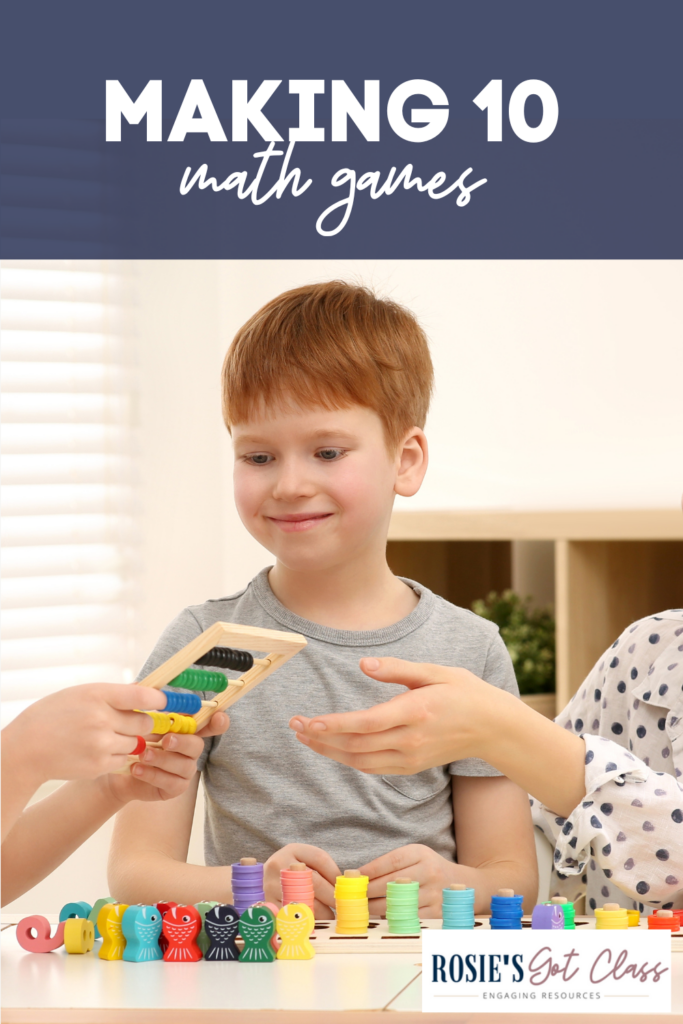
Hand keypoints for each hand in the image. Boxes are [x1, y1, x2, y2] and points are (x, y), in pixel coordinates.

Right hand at [6, 683, 187, 786]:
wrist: (26, 748)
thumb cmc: (54, 715)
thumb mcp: (81, 693)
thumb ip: (113, 694)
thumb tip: (147, 691)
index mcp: (97, 695)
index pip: (141, 694)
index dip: (159, 698)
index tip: (164, 701)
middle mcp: (102, 719)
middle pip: (145, 722)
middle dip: (141, 722)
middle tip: (130, 721)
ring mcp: (101, 744)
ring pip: (137, 743)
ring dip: (130, 740)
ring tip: (107, 736)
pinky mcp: (100, 765)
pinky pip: (124, 759)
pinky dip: (118, 755)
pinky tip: (98, 750)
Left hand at [106, 710, 229, 803]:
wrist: (114, 767)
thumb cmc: (131, 739)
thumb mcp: (135, 719)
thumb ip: (145, 704)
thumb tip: (149, 689)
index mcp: (185, 730)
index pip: (209, 724)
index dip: (218, 722)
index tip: (218, 716)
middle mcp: (189, 750)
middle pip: (197, 745)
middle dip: (182, 742)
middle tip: (165, 740)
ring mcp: (184, 770)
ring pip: (185, 766)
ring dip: (163, 759)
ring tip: (143, 755)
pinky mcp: (175, 788)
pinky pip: (171, 783)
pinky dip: (153, 775)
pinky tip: (137, 769)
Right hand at [263, 843, 339, 918]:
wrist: (271, 879)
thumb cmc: (296, 871)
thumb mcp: (308, 861)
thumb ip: (326, 870)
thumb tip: (350, 882)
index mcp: (293, 849)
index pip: (320, 859)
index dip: (335, 874)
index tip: (345, 887)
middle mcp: (279, 864)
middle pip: (314, 882)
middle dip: (331, 896)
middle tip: (342, 906)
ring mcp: (271, 884)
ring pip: (305, 901)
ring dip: (322, 912)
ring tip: (330, 915)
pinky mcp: (269, 904)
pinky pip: (293, 915)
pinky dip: (307, 920)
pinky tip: (314, 921)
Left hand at [289, 657, 508, 773]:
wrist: (492, 728)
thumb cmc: (464, 692)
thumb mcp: (436, 671)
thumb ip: (398, 669)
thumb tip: (363, 665)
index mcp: (416, 712)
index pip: (367, 723)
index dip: (335, 725)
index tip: (310, 722)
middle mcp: (411, 741)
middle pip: (357, 746)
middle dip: (322, 738)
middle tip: (295, 726)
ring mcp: (410, 758)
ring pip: (361, 761)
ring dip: (330, 751)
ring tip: (306, 737)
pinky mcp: (411, 766)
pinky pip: (373, 767)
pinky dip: (349, 759)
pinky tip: (333, 747)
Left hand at [361, 844, 460, 917]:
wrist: (465, 884)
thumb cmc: (430, 868)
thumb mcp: (415, 856)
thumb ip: (392, 863)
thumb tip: (361, 875)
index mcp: (421, 854)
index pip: (391, 862)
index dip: (370, 870)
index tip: (355, 877)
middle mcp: (429, 872)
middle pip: (392, 884)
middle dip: (369, 891)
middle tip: (354, 896)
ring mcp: (434, 893)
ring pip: (398, 903)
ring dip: (377, 907)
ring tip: (363, 908)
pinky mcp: (437, 912)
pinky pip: (409, 918)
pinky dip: (393, 918)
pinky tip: (382, 916)